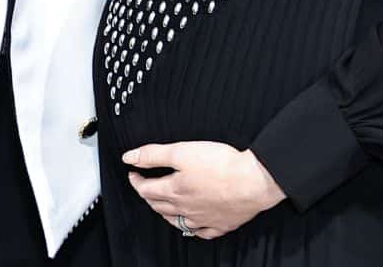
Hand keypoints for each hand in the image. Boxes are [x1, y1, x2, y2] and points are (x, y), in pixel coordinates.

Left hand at [122, 142, 285, 239]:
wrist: (253, 181)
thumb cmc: (221, 165)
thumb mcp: (181, 151)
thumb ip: (153, 154)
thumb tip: (130, 157)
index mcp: (175, 190)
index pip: (146, 189)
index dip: (137, 180)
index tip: (134, 173)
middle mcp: (186, 208)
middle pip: (159, 205)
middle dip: (148, 196)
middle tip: (145, 187)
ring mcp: (203, 218)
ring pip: (177, 221)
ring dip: (165, 213)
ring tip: (161, 206)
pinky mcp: (221, 223)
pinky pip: (203, 232)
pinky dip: (193, 229)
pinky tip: (192, 226)